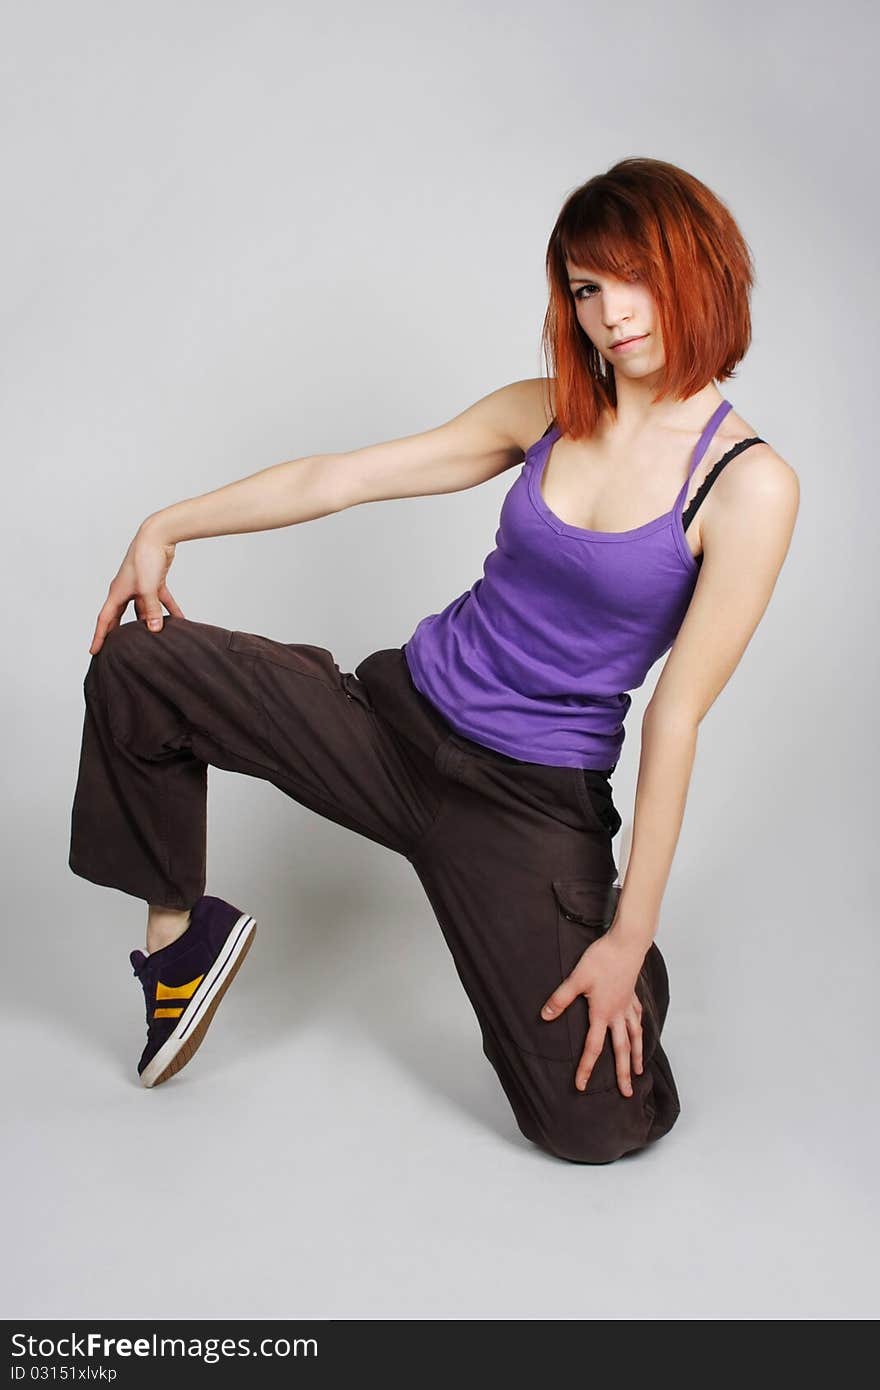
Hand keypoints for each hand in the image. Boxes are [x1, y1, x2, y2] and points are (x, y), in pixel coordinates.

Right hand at [88, 518, 185, 654]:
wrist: (158, 536)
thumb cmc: (146, 558)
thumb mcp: (148, 588)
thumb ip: (151, 610)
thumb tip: (154, 630)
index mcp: (117, 592)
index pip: (105, 619)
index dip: (99, 636)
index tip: (94, 651)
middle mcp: (125, 591)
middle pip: (120, 617)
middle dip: (119, 634)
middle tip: (118, 650)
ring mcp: (140, 587)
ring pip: (142, 610)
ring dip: (149, 622)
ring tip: (152, 639)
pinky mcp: (155, 582)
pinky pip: (161, 601)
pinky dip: (169, 610)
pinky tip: (179, 621)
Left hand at [540, 930, 646, 1096]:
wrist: (626, 943)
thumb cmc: (601, 959)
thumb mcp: (576, 978)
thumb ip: (561, 999)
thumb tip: (545, 1016)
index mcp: (602, 1013)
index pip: (593, 1048)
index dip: (586, 1068)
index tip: (581, 1086)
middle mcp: (617, 1014)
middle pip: (621, 1050)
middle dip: (622, 1073)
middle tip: (627, 1094)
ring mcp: (628, 1005)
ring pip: (635, 1037)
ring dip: (638, 1056)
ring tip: (640, 1071)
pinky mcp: (632, 995)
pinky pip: (638, 1018)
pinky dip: (640, 1029)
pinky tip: (640, 1033)